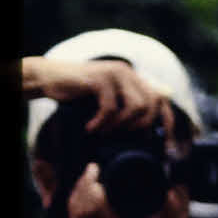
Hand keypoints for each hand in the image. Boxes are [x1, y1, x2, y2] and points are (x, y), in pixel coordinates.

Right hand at [24, 55, 173, 134]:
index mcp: (134, 78)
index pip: (161, 99)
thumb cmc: (79, 96)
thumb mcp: (108, 103)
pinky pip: (111, 108)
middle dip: (141, 128)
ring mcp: (114, 73)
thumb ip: (128, 111)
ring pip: (135, 107)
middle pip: (151, 105)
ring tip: (104, 132)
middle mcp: (128, 72)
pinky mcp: (100, 78)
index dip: (167, 122)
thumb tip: (151, 135)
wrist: (49, 79)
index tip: (167, 145)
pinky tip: (91, 129)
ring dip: (121, 126)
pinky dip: (102, 123)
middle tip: (124, 138)